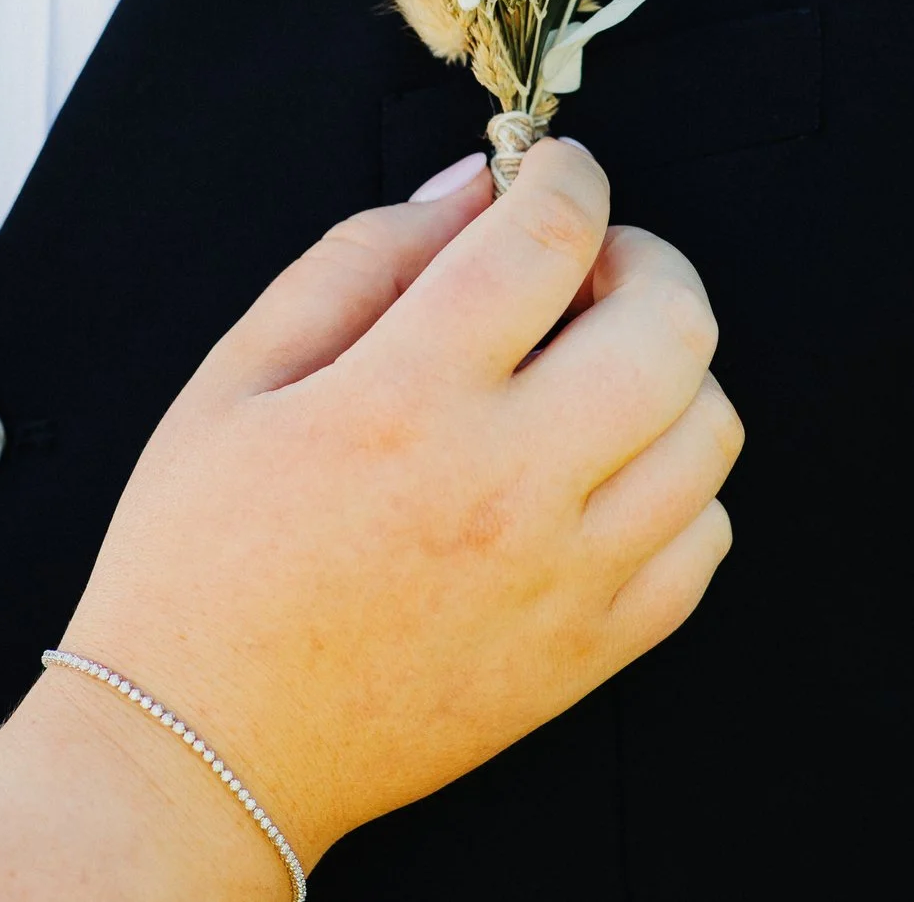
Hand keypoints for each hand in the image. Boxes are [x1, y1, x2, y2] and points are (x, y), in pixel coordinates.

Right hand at [0, 140, 737, 897]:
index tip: (554, 169)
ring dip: (671, 368)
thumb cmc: (203, 564)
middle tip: (590, 264)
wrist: (206, 744)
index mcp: (407, 400)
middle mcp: (508, 484)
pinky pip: (706, 540)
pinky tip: (607, 472)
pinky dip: (679, 484)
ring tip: (597, 368)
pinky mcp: (593, 650)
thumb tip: (467, 192)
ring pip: (710, 427)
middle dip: (644, 256)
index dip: (567, 174)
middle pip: (671, 322)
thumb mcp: (237, 378)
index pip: (549, 237)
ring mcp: (566, 575)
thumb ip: (359, 260)